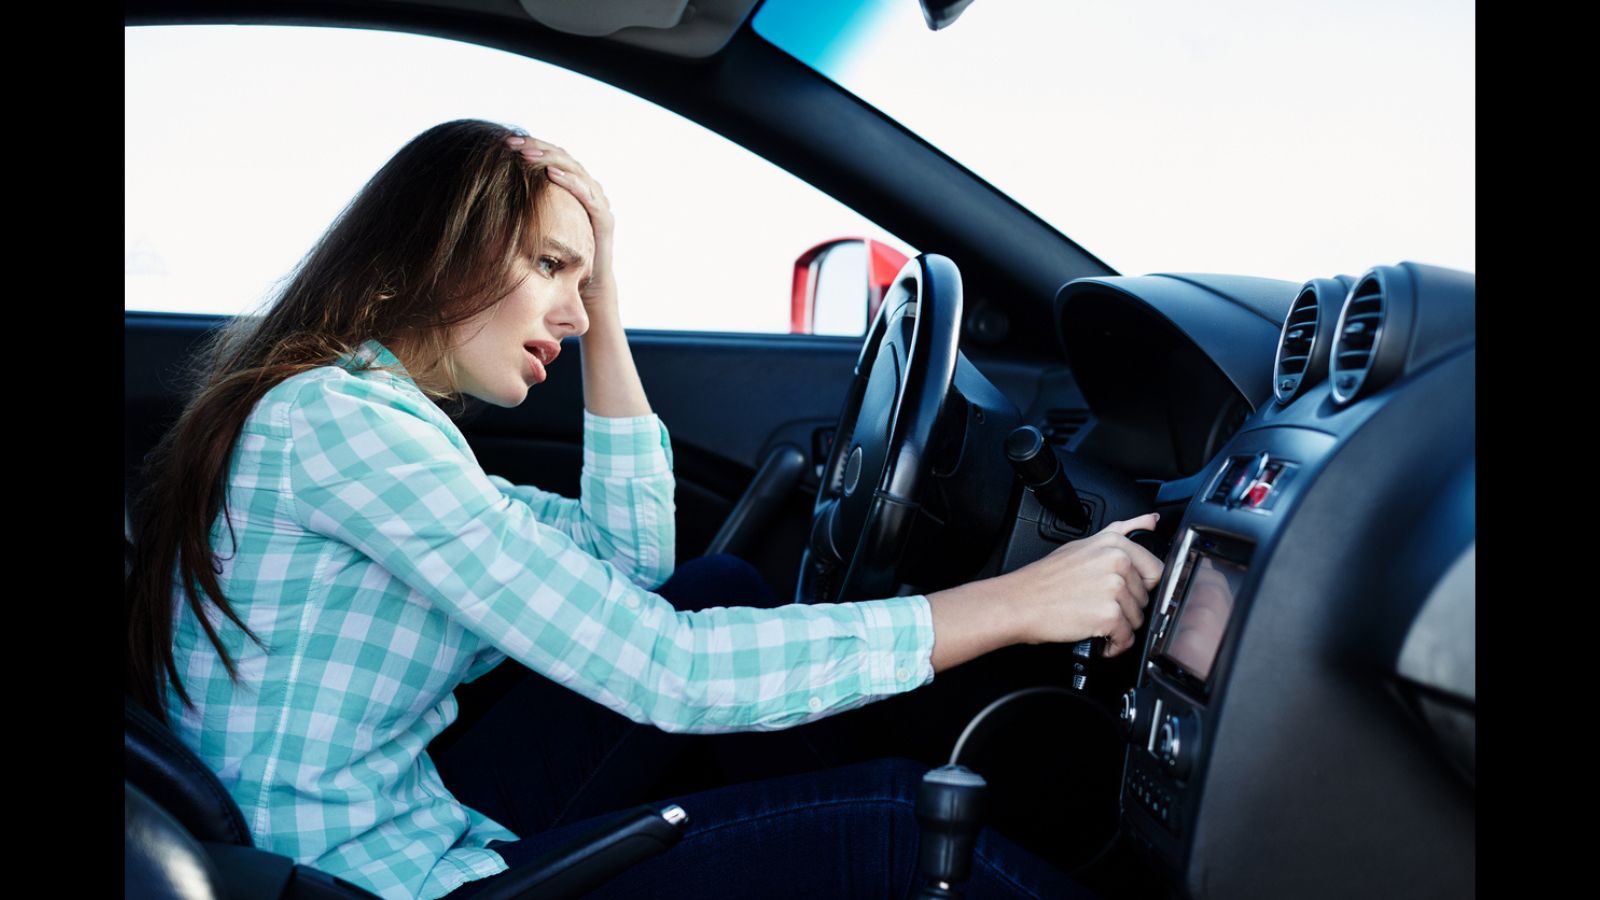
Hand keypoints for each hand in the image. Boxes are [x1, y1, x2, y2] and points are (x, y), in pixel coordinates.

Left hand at [505, 136, 615, 308]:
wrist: (587, 287)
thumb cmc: (560, 257)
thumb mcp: (538, 225)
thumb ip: (526, 207)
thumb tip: (490, 192)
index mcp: (573, 186)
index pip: (552, 157)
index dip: (530, 146)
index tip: (504, 142)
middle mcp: (588, 189)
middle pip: (563, 156)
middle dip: (536, 147)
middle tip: (512, 143)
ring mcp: (599, 202)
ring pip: (575, 170)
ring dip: (550, 159)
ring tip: (528, 154)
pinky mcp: (604, 219)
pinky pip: (587, 194)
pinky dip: (570, 181)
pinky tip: (550, 173)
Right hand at [1003, 513, 1164, 656]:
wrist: (1019, 602)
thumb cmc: (1046, 578)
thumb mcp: (1085, 544)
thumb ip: (1123, 530)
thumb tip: (1151, 521)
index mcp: (1115, 544)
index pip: (1155, 570)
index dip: (1139, 586)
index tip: (1122, 592)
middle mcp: (1118, 562)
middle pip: (1145, 597)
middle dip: (1126, 607)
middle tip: (1097, 604)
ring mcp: (1115, 588)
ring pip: (1137, 619)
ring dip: (1118, 627)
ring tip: (1092, 618)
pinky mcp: (1109, 615)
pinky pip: (1127, 638)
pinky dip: (1113, 645)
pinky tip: (1096, 636)